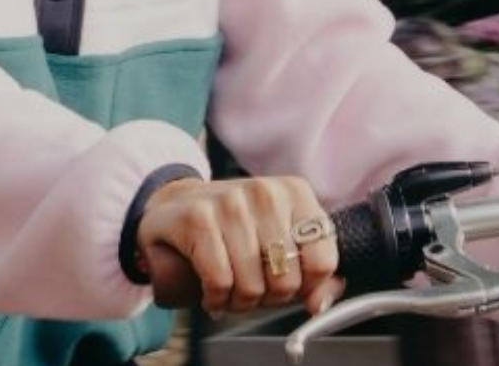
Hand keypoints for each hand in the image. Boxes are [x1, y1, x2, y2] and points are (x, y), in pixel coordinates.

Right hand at [137, 176, 343, 316]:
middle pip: (286, 280)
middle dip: (268, 298)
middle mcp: (266, 193)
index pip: (323, 262)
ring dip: (239, 302)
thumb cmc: (234, 228)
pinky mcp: (198, 218)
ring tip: (231, 291)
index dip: (306, 288)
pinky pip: (220, 281)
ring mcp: (231, 203)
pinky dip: (215, 299)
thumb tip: (319, 304)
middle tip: (252, 289)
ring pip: (252, 285)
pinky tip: (212, 293)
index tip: (288, 286)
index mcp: (296, 193)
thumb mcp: (279, 239)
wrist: (175, 203)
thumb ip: (311, 272)